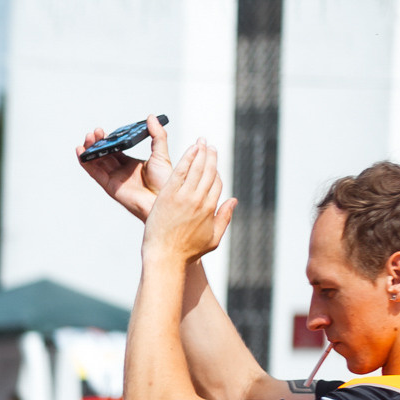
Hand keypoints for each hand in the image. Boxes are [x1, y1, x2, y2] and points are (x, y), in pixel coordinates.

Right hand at [80, 116, 170, 219]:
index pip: (116, 150)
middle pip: (104, 155)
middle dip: (98, 143)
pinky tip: (82, 152)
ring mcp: (114, 179)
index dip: (110, 140)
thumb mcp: (161, 153)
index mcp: (132, 164)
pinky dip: (86, 163)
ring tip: (88, 138)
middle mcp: (121, 171)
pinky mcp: (109, 186)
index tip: (106, 131)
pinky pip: (94, 173)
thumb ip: (157, 135)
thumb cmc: (166, 182)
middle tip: (96, 132)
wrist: (163, 199)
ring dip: (91, 150)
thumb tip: (151, 117)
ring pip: (97, 162)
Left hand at [143, 137, 236, 266]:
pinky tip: (191, 148)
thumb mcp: (213, 239)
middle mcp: (199, 200)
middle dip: (211, 157)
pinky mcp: (168, 195)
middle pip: (209, 172)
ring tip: (202, 142)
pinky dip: (187, 158)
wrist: (165, 257)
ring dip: (201, 153)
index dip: (216, 172)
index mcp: (210, 209)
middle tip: (210, 146)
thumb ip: (224, 218)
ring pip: (196, 168)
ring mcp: (184, 197)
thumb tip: (233, 201)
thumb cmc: (186, 253)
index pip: (216, 183)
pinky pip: (180, 171)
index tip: (213, 164)